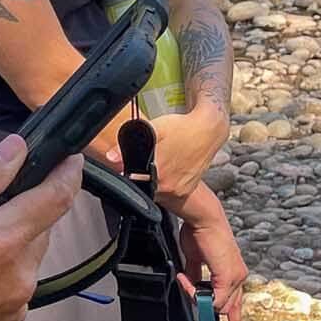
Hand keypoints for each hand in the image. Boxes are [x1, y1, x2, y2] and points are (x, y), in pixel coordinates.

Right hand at [0, 135, 80, 320]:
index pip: (56, 198)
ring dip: (8, 242)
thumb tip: (15, 151)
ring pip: (27, 258)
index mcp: (2, 242)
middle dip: (21, 209)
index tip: (68, 160)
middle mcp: (18, 277)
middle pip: (40, 228)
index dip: (66, 172)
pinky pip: (14, 287)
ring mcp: (12, 305)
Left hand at [108, 103, 227, 201]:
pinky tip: (166, 170)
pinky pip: (168, 192)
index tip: (124, 168)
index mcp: (159, 173)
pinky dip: (164, 184)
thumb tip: (110, 157)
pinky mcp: (187, 191)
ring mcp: (179, 191)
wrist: (209, 130)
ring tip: (156, 164)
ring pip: (156, 192)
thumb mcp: (154, 130)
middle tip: (140, 162)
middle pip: (143, 189)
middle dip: (138, 178)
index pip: (131, 183)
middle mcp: (169, 186)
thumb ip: (130, 144)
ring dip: (151, 182)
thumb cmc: (182, 128)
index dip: (124, 176)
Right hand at [171, 183, 247, 320]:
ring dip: (199, 298)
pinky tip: (185, 281)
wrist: (204, 220)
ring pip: (220, 304)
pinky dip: (196, 293)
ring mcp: (236, 277)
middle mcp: (239, 276)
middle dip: (217, 312)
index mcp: (234, 271)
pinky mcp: (228, 277)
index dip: (234, 317)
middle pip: (230, 306)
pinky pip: (214, 298)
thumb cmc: (199, 233)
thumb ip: (195, 274)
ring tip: (185, 283)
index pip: (236, 300)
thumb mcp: (196, 258)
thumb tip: (189, 284)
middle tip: (210, 314)